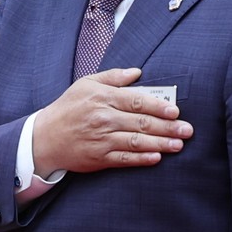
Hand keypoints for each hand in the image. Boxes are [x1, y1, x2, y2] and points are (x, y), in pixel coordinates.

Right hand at [28, 67, 188, 175]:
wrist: (44, 138)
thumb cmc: (68, 108)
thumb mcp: (86, 84)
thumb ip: (113, 77)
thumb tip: (137, 72)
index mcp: (102, 98)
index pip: (136, 101)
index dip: (158, 106)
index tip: (176, 111)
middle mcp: (103, 119)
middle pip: (141, 123)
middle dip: (168, 127)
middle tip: (187, 130)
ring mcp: (101, 140)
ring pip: (136, 142)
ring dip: (160, 144)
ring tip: (179, 145)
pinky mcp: (99, 158)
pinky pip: (124, 159)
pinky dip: (141, 159)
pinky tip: (157, 158)